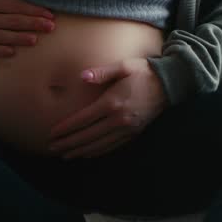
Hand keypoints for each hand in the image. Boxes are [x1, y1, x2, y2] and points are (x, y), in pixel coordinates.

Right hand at [0, 0, 54, 56]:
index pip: (16, 7)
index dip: (34, 11)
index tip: (48, 14)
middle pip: (14, 22)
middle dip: (34, 24)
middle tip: (50, 27)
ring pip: (4, 37)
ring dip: (21, 38)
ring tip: (36, 40)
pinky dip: (1, 50)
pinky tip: (13, 51)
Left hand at [48, 58, 166, 159]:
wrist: (170, 84)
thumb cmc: (143, 72)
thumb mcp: (123, 66)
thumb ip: (102, 72)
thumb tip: (82, 76)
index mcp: (112, 103)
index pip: (83, 120)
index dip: (66, 128)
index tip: (52, 133)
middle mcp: (118, 119)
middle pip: (87, 136)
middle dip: (68, 143)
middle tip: (52, 147)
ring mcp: (127, 129)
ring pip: (98, 145)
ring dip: (80, 151)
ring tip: (65, 155)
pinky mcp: (134, 133)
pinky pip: (111, 146)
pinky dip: (97, 152)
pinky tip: (87, 154)